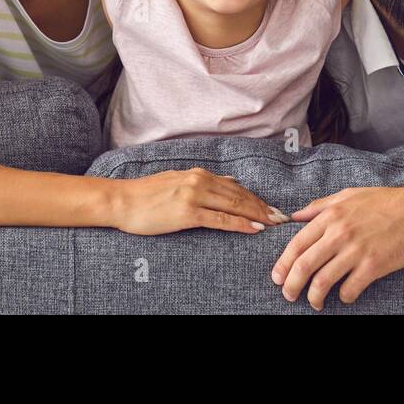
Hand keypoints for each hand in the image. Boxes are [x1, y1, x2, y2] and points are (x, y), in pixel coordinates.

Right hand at [112, 167, 289, 236]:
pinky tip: (253, 229)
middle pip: (240, 196)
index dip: (256, 199)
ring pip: (234, 205)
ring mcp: (194, 196)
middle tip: (282, 218)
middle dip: (263, 208)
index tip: (272, 208)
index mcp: (198, 174)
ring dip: (257, 215)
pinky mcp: (187, 213)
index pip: (235, 187)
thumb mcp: (177, 181)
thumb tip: (229, 182)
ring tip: (274, 224)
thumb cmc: (145, 195)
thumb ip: (203, 182)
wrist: (120, 200)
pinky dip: (239, 224)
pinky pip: (220, 219)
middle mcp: (199, 181)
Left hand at [271, 185, 403, 309]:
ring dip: (314, 297)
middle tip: (288, 295)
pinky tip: (345, 296)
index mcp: (331, 216)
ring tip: (314, 302)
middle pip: (304, 265)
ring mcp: (356, 251)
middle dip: (291, 285)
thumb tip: (295, 216)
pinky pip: (349, 289)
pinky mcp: (373, 266)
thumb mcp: (349, 195)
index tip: (277, 277)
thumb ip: (320, 206)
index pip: (297, 244)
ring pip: (323, 282)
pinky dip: (343, 297)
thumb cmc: (385, 201)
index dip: (283, 264)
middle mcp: (340, 233)